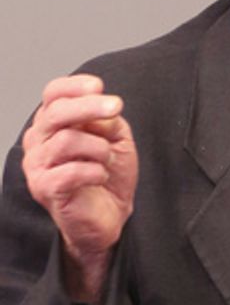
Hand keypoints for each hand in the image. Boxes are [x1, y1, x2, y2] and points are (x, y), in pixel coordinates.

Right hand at [23, 75, 138, 303]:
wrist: (109, 217)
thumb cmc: (107, 177)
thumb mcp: (114, 140)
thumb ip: (107, 121)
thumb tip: (102, 108)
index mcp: (52, 125)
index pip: (52, 94)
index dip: (74, 86)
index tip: (99, 86)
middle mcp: (38, 142)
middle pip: (56, 113)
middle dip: (88, 106)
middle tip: (116, 107)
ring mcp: (37, 166)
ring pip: (66, 141)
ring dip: (98, 148)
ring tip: (108, 161)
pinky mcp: (45, 188)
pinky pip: (70, 171)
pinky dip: (94, 171)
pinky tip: (101, 176)